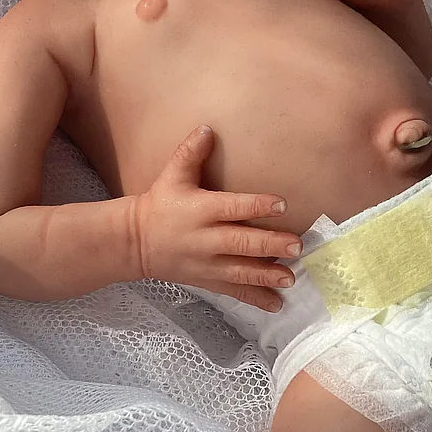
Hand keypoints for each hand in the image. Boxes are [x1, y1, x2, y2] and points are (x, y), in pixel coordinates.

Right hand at [134, 126, 301, 311]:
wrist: (135, 242)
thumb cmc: (160, 204)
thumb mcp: (171, 175)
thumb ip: (190, 152)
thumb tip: (208, 128)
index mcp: (201, 210)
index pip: (232, 207)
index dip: (256, 206)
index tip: (282, 204)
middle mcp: (205, 239)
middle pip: (241, 243)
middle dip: (270, 245)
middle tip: (297, 246)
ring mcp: (207, 264)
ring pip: (240, 272)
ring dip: (267, 276)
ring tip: (291, 279)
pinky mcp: (207, 281)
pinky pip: (233, 292)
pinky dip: (255, 299)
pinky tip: (277, 304)